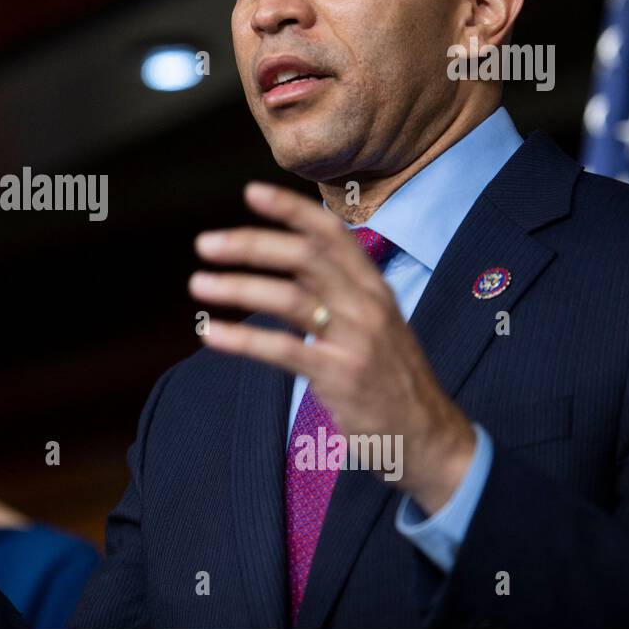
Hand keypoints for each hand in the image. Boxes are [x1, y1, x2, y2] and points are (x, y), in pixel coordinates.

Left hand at [188, 182, 475, 512]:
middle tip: (205, 243)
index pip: (331, 233)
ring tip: (198, 284)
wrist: (429, 435)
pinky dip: (241, 339)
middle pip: (304, 258)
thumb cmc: (389, 376)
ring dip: (238, 287)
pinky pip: (282, 350)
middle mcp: (367, 305)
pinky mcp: (340, 375)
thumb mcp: (372, 323)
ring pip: (290, 298)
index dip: (290, 208)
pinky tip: (210, 333)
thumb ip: (333, 292)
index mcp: (373, 286)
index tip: (250, 192)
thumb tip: (282, 263)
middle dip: (250, 245)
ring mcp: (355, 339)